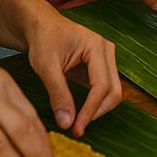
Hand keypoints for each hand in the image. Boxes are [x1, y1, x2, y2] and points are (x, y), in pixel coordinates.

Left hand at [22, 11, 120, 137]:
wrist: (42, 26)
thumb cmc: (43, 40)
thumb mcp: (46, 67)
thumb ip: (58, 94)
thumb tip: (67, 123)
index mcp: (97, 48)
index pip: (101, 85)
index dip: (90, 110)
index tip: (76, 129)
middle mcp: (108, 52)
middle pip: (114, 90)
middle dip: (97, 112)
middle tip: (77, 130)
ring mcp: (107, 59)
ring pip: (112, 91)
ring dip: (97, 109)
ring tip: (76, 123)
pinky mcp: (101, 67)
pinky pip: (104, 90)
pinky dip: (94, 104)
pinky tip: (78, 113)